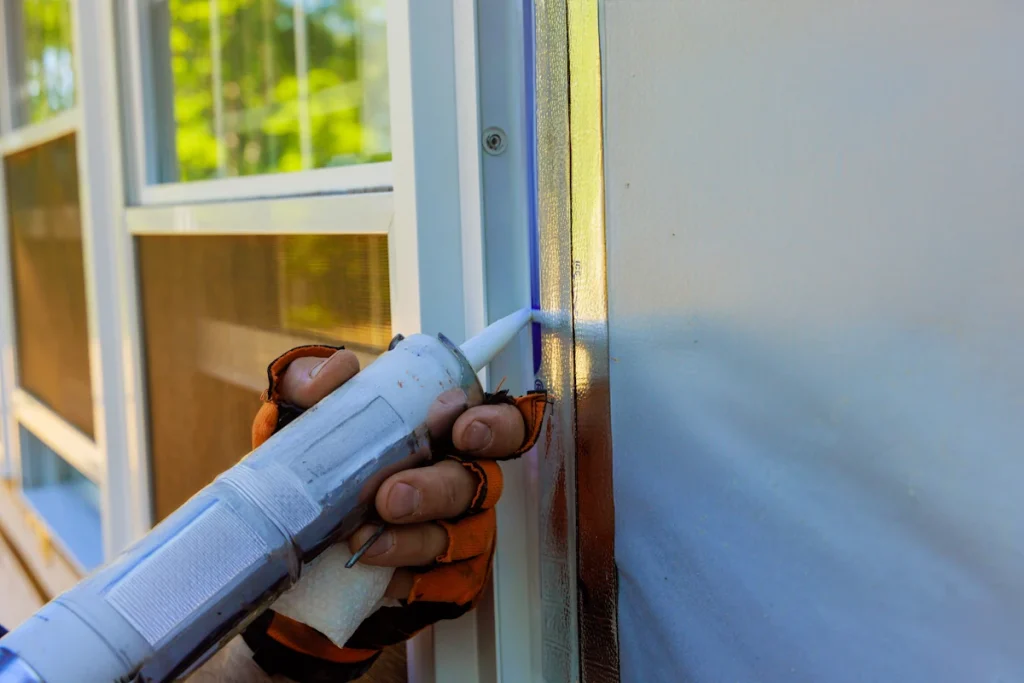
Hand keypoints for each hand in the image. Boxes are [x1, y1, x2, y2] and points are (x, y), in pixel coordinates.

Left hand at [277, 349, 526, 595]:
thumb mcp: (299, 418)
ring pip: (462, 536)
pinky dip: (412, 579)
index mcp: (445, 434)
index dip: (493, 424)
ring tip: (368, 540)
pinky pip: (444, 584)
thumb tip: (338, 371)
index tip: (461, 426)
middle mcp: (462, 479)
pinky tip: (380, 577)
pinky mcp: (445, 580)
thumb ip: (309, 383)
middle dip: (439, 488)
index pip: (497, 422)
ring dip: (418, 538)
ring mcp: (459, 532)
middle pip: (481, 481)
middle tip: (392, 495)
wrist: (294, 542)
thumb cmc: (317, 467)